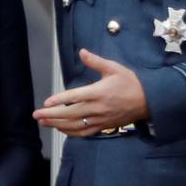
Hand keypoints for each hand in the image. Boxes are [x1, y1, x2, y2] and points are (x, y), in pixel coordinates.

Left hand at [33, 49, 148, 135]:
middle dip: (51, 115)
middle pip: (70, 114)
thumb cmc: (131, 83)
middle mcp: (97, 108)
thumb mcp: (114, 68)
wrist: (148, 102)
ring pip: (74, 125)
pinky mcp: (103, 126)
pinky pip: (84, 132)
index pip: (74, 97)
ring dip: (57, 124)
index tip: (46, 102)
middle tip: (36, 115)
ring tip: (43, 122)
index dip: (59, 100)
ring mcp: (100, 119)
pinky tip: (60, 129)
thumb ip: (96, 61)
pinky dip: (70, 132)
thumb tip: (81, 52)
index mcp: (99, 92)